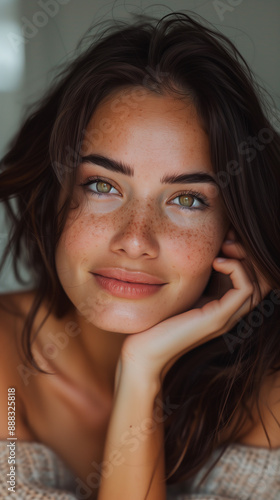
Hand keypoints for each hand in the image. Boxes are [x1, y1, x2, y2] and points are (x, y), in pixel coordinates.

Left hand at [118, 229, 271, 384]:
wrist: (144, 350)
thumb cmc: (158, 320)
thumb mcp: (184, 292)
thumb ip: (198, 278)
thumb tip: (206, 251)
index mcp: (223, 308)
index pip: (251, 279)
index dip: (244, 255)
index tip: (227, 237)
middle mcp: (230, 314)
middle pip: (261, 280)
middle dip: (248, 254)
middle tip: (229, 238)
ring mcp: (226, 318)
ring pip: (258, 284)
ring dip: (244, 259)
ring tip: (224, 247)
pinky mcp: (217, 319)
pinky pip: (245, 289)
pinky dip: (236, 269)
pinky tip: (217, 261)